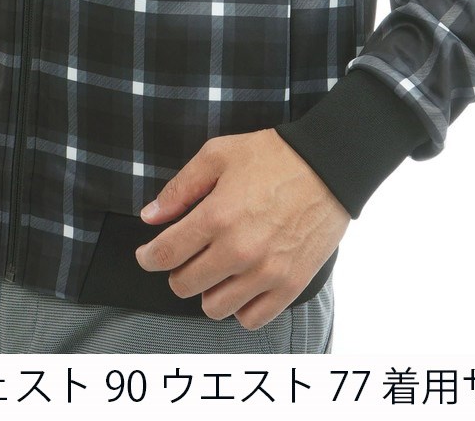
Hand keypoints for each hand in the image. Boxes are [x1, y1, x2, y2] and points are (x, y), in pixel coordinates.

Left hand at [134, 127, 348, 329]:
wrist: (328, 167)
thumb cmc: (273, 156)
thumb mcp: (218, 155)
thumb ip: (180, 187)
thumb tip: (150, 216)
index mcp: (216, 216)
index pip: (165, 254)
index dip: (148, 258)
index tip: (147, 256)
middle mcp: (238, 251)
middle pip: (184, 285)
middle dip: (177, 271)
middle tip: (187, 257)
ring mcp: (265, 272)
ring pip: (214, 307)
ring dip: (208, 290)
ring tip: (216, 270)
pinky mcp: (290, 285)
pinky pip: (251, 319)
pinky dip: (240, 307)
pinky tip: (241, 285)